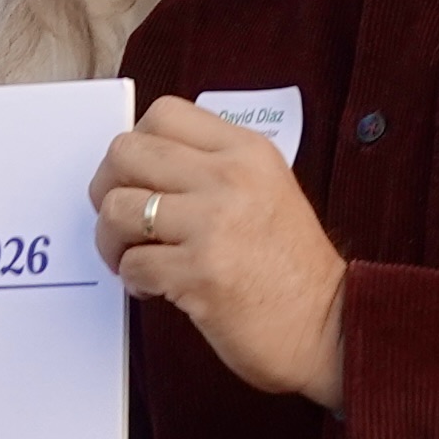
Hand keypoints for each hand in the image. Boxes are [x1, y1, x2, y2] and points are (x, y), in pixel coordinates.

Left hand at [92, 97, 349, 408]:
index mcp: (246, 150)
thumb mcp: (266, 189)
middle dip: (106, 189)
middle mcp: (230, 177)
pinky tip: (154, 288)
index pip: (162, 115)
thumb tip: (144, 168)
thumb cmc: (291, 265)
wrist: (331, 324)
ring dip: (112, 240)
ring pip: (118, 209)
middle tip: (121, 220)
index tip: (135, 178)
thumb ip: (213, 169)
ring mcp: (214, 224)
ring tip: (135, 259)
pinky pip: (132, 263)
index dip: (135, 146)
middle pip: (126, 153)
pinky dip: (132, 279)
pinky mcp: (200, 273)